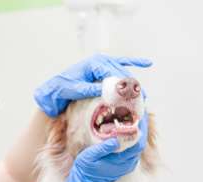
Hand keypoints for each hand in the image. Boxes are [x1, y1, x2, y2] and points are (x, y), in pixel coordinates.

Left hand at [34, 54, 151, 116]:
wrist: (55, 88)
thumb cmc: (63, 88)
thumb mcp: (76, 90)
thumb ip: (90, 89)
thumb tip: (106, 91)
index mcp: (94, 63)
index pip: (113, 73)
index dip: (123, 85)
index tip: (131, 96)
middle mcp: (100, 60)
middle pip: (121, 72)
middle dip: (131, 86)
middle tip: (142, 100)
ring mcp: (103, 63)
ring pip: (123, 72)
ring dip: (133, 83)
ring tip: (143, 96)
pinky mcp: (104, 68)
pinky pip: (122, 63)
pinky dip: (134, 62)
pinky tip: (147, 63)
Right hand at [59, 112, 147, 181]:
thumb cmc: (85, 170)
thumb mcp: (90, 157)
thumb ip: (103, 148)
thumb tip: (116, 139)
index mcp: (121, 160)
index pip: (138, 142)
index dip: (141, 127)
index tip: (141, 114)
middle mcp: (128, 163)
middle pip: (141, 142)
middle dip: (141, 126)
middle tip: (138, 111)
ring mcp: (127, 164)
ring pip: (137, 145)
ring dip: (137, 131)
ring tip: (134, 117)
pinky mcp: (124, 164)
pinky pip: (132, 148)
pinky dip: (132, 137)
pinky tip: (128, 128)